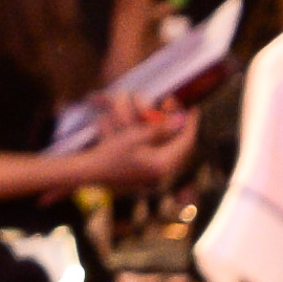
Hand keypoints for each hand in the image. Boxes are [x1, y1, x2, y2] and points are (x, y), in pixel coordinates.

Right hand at [73, 97, 194, 193]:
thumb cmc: (108, 153)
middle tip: (182, 111)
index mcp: (162, 164)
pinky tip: (162, 132)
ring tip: (174, 119)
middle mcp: (162, 172)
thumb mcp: (134, 136)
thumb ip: (160, 128)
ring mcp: (155, 174)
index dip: (190, 123)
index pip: (186, 141)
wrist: (89, 171)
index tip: (193, 107)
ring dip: (175, 134)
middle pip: (182, 146)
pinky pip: (164, 155)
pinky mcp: (148, 174)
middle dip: (182, 127)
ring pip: (174, 150)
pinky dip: (165, 142)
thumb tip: (182, 119)